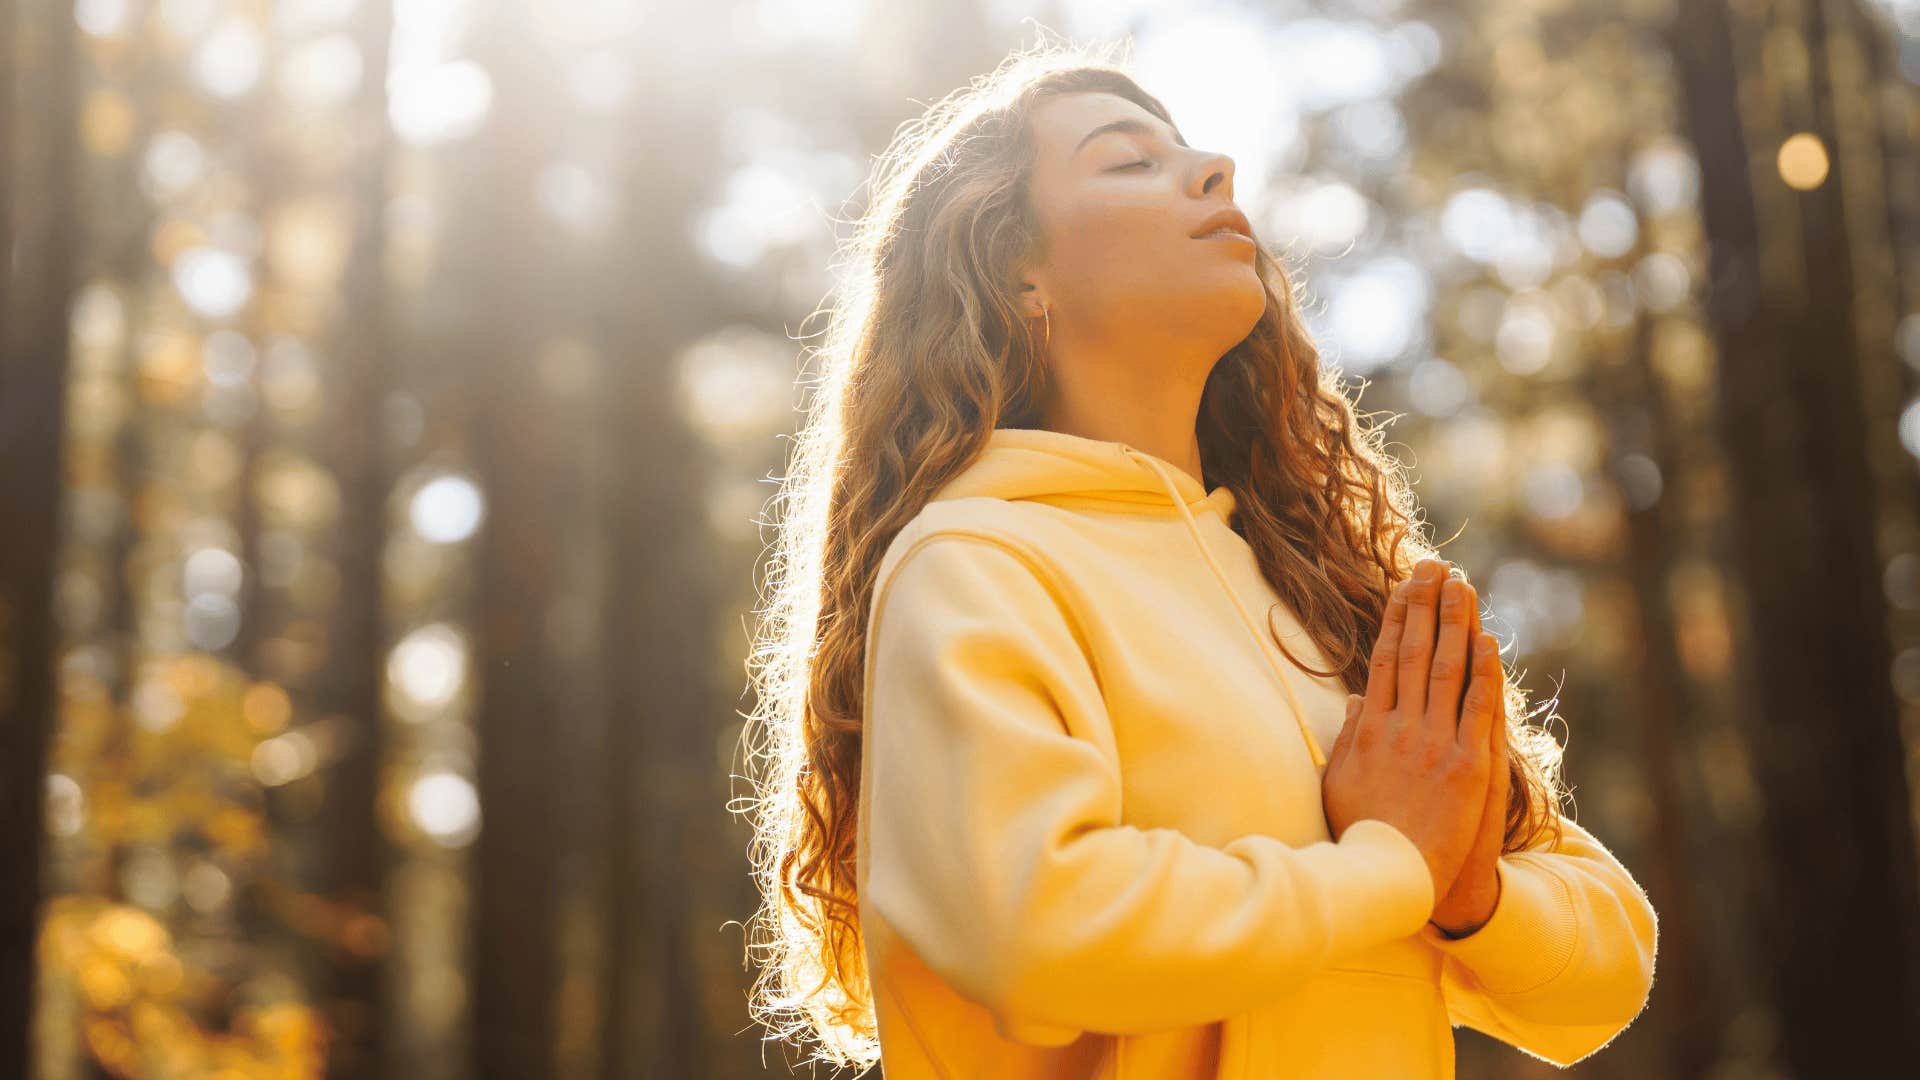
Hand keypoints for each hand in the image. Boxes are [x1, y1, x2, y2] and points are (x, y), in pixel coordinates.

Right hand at [1323, 557, 1500, 909]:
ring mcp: (1435, 745)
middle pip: (1413, 652)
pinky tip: (1487, 640)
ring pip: (1446, 670)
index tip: (1406, 586)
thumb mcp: (1337, 782)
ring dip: (1455, 624)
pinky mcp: (1468, 766)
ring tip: (1462, 585)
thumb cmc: (1360, 837)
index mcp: (1368, 730)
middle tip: (1435, 567)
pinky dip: (1483, 673)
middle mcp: (1401, 728)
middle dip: (1425, 606)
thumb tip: (1357, 700)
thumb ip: (1347, 738)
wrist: (1391, 879)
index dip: (1396, 618)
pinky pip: (1477, 709)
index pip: (1383, 658)